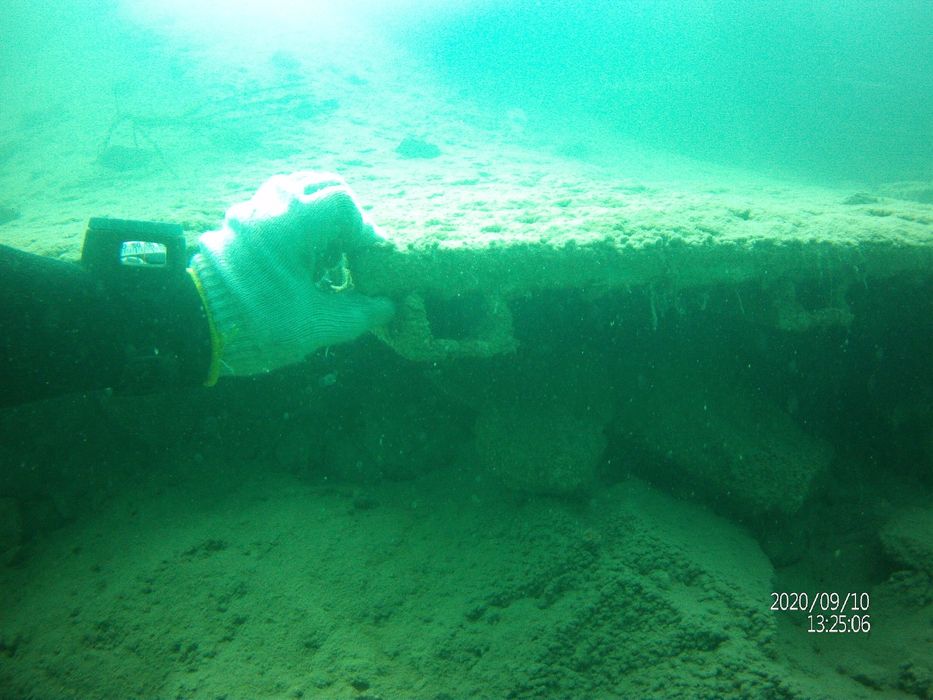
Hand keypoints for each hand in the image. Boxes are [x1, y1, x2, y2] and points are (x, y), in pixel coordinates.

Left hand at [189, 171, 393, 378]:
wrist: (192, 329)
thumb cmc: (258, 325)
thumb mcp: (319, 325)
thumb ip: (361, 313)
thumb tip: (388, 307)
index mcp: (291, 224)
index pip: (342, 202)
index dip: (363, 227)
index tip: (364, 256)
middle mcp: (268, 207)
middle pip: (320, 185)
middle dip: (343, 214)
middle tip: (347, 248)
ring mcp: (247, 212)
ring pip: (294, 190)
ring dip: (317, 214)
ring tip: (321, 253)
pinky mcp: (233, 225)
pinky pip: (272, 207)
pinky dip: (293, 222)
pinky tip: (295, 258)